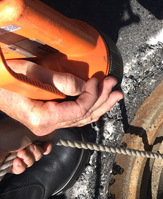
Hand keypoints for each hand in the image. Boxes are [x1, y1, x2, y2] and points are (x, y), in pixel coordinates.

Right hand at [0, 60, 122, 135]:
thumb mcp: (27, 72)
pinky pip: (75, 115)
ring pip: (83, 118)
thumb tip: (83, 86)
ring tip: (116, 93)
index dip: (92, 95)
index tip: (97, 79)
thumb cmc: (3, 77)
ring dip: (101, 104)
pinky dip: (90, 106)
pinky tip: (100, 98)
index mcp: (42, 118)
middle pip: (85, 116)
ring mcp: (49, 125)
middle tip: (115, 85)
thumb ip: (57, 80)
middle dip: (103, 99)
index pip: (78, 110)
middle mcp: (48, 126)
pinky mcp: (50, 118)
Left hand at [0, 117, 53, 174]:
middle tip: (26, 147)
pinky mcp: (8, 164)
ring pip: (31, 162)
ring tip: (18, 154)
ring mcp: (14, 154)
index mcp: (26, 133)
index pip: (43, 142)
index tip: (45, 146)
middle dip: (35, 152)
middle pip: (39, 153)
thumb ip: (45, 133)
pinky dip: (20, 166)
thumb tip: (54, 134)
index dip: (46, 146)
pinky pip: (21, 169)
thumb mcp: (30, 130)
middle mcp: (21, 143)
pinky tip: (15, 162)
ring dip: (27, 159)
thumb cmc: (9, 134)